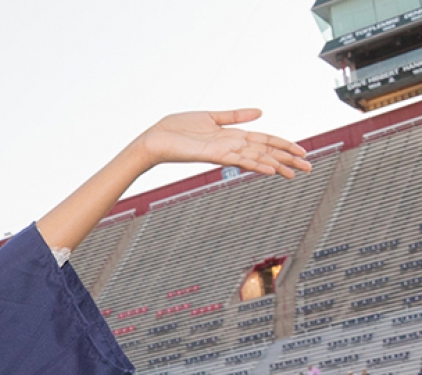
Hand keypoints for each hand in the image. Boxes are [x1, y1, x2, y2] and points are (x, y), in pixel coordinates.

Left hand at [134, 110, 310, 178]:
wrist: (155, 139)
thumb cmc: (177, 129)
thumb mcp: (212, 116)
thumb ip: (236, 115)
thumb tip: (260, 111)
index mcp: (233, 137)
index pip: (265, 141)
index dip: (285, 146)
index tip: (303, 153)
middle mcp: (231, 146)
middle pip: (266, 152)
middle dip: (288, 160)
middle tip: (308, 169)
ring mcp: (223, 151)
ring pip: (256, 158)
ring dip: (277, 164)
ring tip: (294, 172)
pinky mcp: (212, 154)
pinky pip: (237, 160)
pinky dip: (254, 164)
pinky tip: (268, 169)